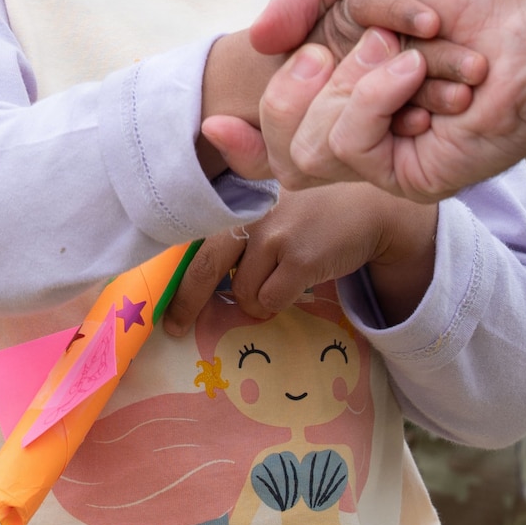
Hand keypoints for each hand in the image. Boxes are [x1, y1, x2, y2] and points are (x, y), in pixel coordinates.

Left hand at [159, 183, 438, 337]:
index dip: (172, 268)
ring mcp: (274, 232)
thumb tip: (190, 276)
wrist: (366, 208)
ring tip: (274, 285)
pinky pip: (269, 301)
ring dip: (253, 301)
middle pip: (203, 265)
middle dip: (186, 302)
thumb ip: (233, 225)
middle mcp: (249, 210)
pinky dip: (275, 304)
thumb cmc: (308, 211)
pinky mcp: (298, 257)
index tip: (159, 297)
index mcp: (236, 197)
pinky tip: (291, 287)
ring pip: (241, 292)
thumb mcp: (266, 205)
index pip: (192, 233)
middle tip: (175, 328)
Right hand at [197, 3, 484, 178]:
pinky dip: (375, 100)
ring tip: (408, 53)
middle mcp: (362, 113)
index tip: (216, 127)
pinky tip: (418, 75)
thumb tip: (262, 43)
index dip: (241, 141)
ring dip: (350, 85)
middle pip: (278, 137)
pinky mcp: (414, 174)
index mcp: (345, 68)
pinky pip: (353, 150)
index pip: (280, 122)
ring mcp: (388, 148)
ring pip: (308, 149)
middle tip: (330, 49)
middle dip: (296, 86)